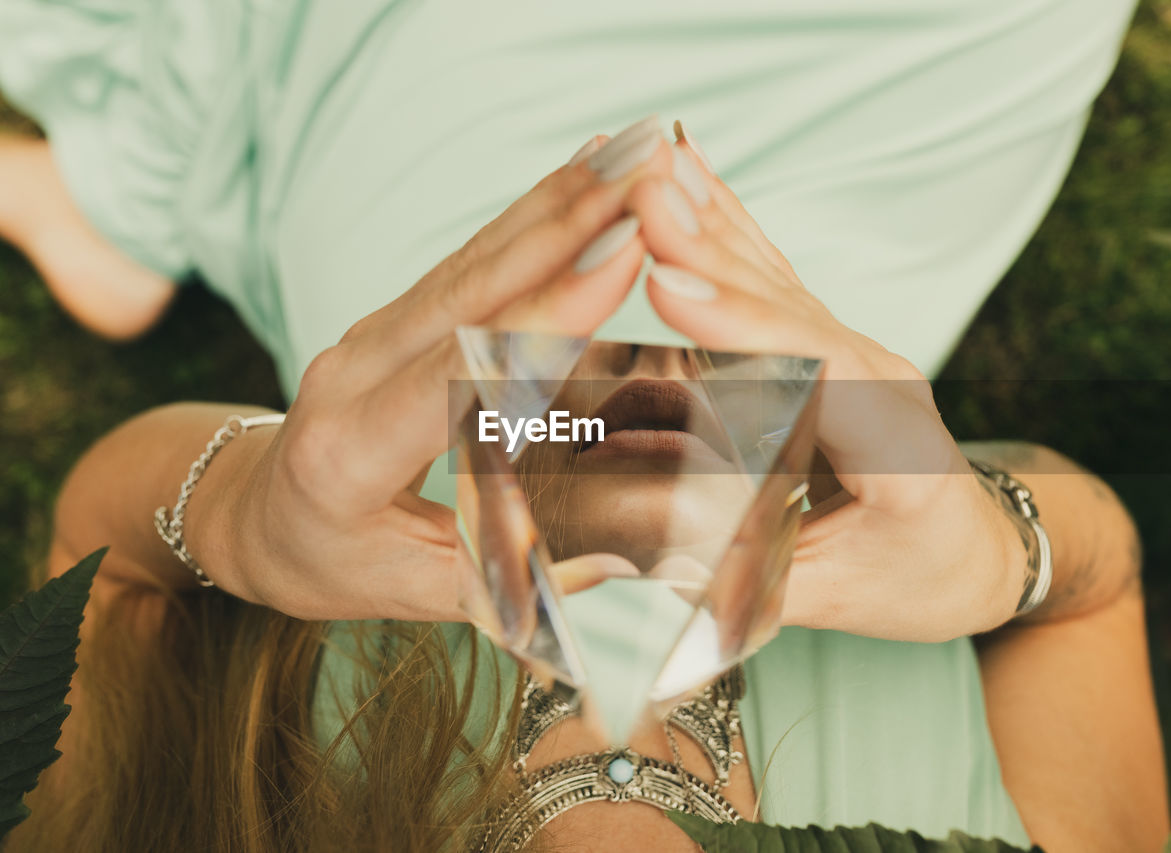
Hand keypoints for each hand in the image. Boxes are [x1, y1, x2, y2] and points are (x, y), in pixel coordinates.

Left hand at [192, 119, 676, 621]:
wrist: (247, 513)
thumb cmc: (325, 562)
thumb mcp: (405, 591)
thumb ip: (498, 577)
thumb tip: (615, 558)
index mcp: (350, 452)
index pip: (459, 372)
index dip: (542, 316)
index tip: (618, 261)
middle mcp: (352, 374)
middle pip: (468, 290)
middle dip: (563, 226)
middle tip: (644, 175)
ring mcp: (368, 335)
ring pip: (471, 261)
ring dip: (554, 203)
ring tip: (629, 154)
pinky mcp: (392, 319)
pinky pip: (466, 263)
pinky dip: (527, 216)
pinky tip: (579, 177)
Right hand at [622, 128, 1025, 641]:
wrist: (973, 551)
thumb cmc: (918, 578)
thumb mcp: (841, 599)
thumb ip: (756, 585)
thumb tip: (645, 570)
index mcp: (900, 448)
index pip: (817, 376)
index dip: (743, 328)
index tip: (670, 286)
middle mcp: (882, 382)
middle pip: (789, 310)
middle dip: (711, 252)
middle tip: (645, 195)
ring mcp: (856, 355)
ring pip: (776, 284)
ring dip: (712, 223)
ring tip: (654, 168)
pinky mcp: (827, 346)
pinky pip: (773, 281)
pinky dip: (730, 228)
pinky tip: (694, 177)